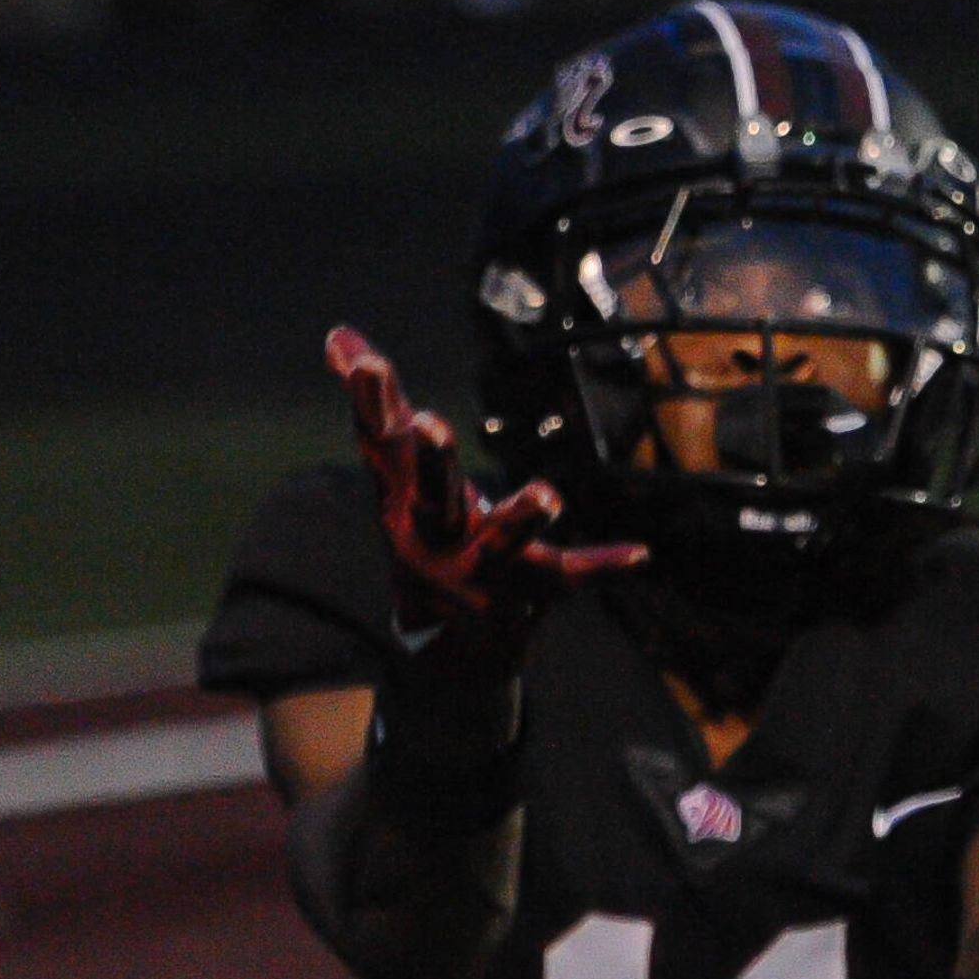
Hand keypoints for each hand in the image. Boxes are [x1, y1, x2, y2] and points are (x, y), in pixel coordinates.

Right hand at [328, 326, 639, 674]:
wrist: (443, 646)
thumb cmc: (422, 531)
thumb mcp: (395, 473)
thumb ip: (376, 407)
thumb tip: (337, 332)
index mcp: (403, 498)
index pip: (384, 444)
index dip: (373, 403)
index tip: (369, 362)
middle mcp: (436, 533)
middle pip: (432, 495)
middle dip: (432, 462)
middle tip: (430, 424)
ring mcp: (482, 567)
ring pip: (502, 541)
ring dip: (521, 517)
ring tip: (548, 495)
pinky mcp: (529, 589)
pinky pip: (570, 576)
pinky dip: (604, 565)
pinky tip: (641, 553)